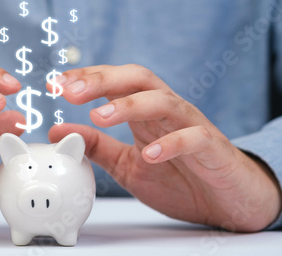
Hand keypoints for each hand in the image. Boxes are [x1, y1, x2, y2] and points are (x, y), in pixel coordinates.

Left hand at [48, 64, 281, 231]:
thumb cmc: (178, 177)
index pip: (115, 83)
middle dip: (102, 80)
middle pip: (137, 79)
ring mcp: (191, 126)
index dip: (86, 78)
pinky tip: (150, 154)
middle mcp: (167, 111)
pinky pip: (194, 137)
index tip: (55, 84)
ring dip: (130, 105)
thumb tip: (57, 130)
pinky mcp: (213, 148)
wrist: (227, 202)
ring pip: (163, 101)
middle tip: (70, 91)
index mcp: (145, 112)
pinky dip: (172, 143)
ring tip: (100, 116)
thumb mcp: (126, 164)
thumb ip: (96, 146)